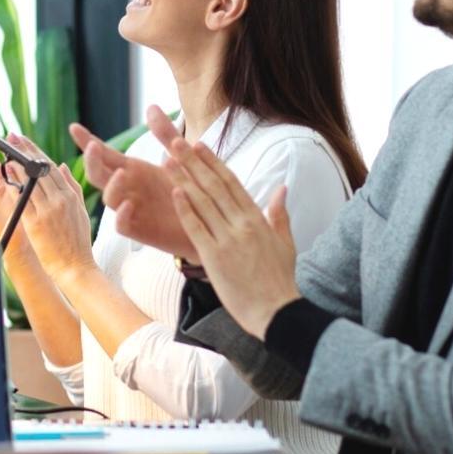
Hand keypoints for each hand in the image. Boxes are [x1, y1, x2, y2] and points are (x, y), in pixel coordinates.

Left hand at [5, 134, 97, 284]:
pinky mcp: (36, 222)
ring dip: (17, 163)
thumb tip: (62, 166)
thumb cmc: (77, 243)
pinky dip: (14, 184)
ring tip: (6, 150)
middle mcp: (60, 200)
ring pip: (31, 180)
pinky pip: (23, 199)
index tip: (25, 140)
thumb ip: (72, 187)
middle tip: (12, 137)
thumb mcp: (80, 212)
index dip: (36, 151)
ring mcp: (48, 210)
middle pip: (40, 169)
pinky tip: (6, 174)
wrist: (75, 267)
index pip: (52, 167)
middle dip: (25, 150)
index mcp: (71, 196)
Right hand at [73, 106, 197, 260]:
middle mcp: (127, 188)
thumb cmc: (190, 188)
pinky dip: (121, 215)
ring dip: (112, 185)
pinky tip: (129, 205)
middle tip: (93, 147)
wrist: (210, 221)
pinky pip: (122, 225)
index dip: (87, 141)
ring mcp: (130, 209)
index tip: (73, 127)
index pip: (104, 154)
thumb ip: (165, 134)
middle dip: (92, 161)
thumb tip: (151, 106)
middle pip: (99, 174)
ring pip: (109, 198)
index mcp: (132, 169)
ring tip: (122, 173)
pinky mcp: (140, 229)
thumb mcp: (179, 157)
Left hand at [164, 132, 299, 337]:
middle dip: (193, 162)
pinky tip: (174, 193)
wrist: (277, 312)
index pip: (232, 182)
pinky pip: (197, 228)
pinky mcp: (215, 257)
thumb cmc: (280, 280)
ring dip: (183, 179)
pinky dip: (185, 209)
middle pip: (214, 186)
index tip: (199, 144)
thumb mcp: (285, 243)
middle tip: (175, 141)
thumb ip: (279, 214)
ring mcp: (228, 239)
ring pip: (202, 202)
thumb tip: (282, 188)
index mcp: (258, 219)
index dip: (213, 162)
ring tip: (167, 158)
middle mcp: (242, 224)